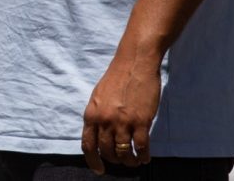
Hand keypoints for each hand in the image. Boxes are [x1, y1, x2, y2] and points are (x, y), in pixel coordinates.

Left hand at [81, 58, 160, 173]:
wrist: (134, 63)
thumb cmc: (117, 78)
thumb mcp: (98, 97)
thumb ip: (97, 116)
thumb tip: (98, 135)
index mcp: (91, 114)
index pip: (88, 145)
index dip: (93, 161)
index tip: (99, 170)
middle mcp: (104, 120)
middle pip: (106, 151)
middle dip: (114, 160)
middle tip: (122, 161)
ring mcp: (122, 121)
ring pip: (123, 153)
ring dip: (129, 161)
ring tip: (134, 161)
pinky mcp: (140, 121)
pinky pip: (141, 147)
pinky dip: (143, 156)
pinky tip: (145, 157)